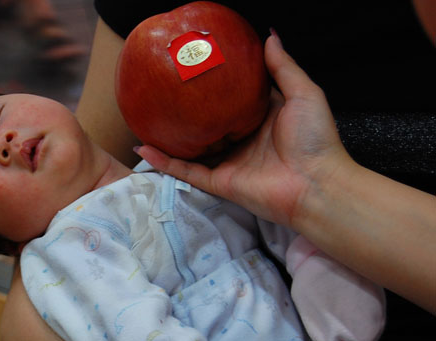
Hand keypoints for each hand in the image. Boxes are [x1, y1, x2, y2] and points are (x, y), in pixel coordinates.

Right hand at [137, 32, 354, 228]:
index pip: (233, 100)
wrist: (315, 184)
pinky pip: (186, 171)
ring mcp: (228, 162)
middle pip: (207, 124)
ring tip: (146, 120)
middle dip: (188, 111)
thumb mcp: (303, 93)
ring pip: (191, 149)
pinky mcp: (219, 182)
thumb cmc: (314, 139)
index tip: (199, 68)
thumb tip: (269, 36)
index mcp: (260, 120)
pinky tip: (144, 148)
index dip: (217, 85)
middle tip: (165, 91)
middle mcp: (241, 141)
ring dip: (168, 138)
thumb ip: (283, 67)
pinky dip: (164, 162)